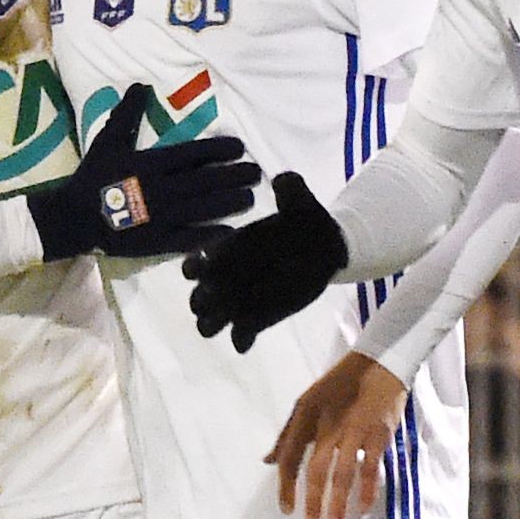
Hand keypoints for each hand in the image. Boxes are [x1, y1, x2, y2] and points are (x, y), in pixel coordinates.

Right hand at [26, 94, 261, 262]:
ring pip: (203, 208)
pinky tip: (230, 231)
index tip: (239, 147)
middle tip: (256, 172)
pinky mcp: (157, 241)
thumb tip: (141, 85)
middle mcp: (161, 189)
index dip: (218, 150)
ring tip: (250, 198)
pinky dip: (210, 235)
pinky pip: (189, 238)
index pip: (192, 154)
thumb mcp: (107, 140)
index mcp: (151, 163)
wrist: (73, 217)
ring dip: (229, 202)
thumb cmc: (93, 177)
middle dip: (233, 176)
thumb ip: (126, 114)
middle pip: (205, 181)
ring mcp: (161, 217)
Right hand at [186, 170, 345, 348]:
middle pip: (197, 297)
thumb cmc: (305, 222)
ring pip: (209, 322)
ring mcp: (240, 302)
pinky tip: (249, 335)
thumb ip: (291, 189)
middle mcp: (226, 278)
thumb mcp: (300, 201)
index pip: (196, 263)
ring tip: (230, 317)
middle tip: (219, 294)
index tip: (203, 265)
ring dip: (212, 322)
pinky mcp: (257, 320)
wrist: (325, 246)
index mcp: (227, 250)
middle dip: (201, 299)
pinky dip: (240, 339)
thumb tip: (283, 179)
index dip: (195, 266)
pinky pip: (240, 337)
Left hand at [267, 351, 410, 518]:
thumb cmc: (339, 385)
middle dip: (312, 498)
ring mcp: (354, 430)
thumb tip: (268, 461)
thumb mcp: (306, 403)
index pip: (290, 456)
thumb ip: (288, 434)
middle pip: (315, 468)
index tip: (286, 509)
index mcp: (305, 416)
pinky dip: (367, 487)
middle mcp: (327, 424)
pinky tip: (362, 505)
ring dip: (338, 499)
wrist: (379, 363)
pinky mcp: (378, 433)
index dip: (286, 485)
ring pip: (342, 471)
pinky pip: (371, 465)